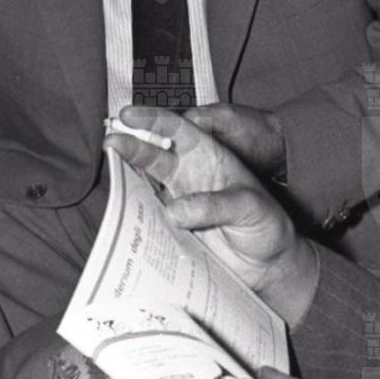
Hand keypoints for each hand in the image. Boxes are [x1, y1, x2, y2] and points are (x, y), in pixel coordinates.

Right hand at [107, 106, 313, 314]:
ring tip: (111, 176)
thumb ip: (215, 205)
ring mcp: (179, 201)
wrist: (269, 263)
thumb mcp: (249, 207)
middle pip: (154, 155)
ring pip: (146, 185)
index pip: (177, 130)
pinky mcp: (174, 228)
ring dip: (127, 180)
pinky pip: (149, 217)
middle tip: (110, 142)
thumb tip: (174, 211)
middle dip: (130, 146)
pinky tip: (119, 212)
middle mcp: (190, 175)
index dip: (152, 120)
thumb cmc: (267, 225)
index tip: (128, 116)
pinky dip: (134, 215)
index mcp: (209, 156)